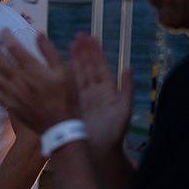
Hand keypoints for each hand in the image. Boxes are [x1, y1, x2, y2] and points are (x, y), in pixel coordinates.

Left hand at [0, 30, 77, 133]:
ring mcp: (12, 93)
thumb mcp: (64, 71)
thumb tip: (38, 34)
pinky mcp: (9, 104)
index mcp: (33, 69)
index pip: (13, 47)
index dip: (5, 36)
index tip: (4, 30)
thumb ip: (50, 52)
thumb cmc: (65, 97)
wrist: (60, 125)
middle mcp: (19, 80)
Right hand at [71, 34, 133, 155]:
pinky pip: (69, 86)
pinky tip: (59, 64)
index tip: (90, 38)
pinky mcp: (73, 104)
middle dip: (83, 51)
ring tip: (70, 44)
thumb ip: (127, 90)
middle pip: (88, 66)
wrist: (100, 152)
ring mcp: (83, 97)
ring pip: (78, 73)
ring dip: (75, 59)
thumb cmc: (114, 133)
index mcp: (108, 90)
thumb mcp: (123, 110)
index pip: (101, 66)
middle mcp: (95, 91)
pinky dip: (65, 74)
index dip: (96, 52)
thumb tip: (128, 69)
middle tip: (77, 36)